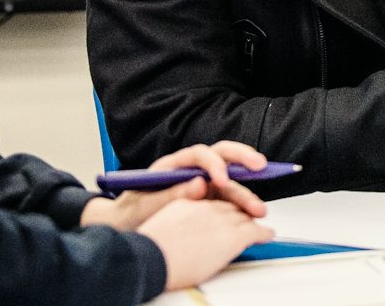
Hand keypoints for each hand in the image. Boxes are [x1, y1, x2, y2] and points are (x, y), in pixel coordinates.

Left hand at [80, 141, 270, 229]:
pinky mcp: (207, 200)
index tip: (222, 180)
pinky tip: (251, 216)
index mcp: (173, 165)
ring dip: (247, 191)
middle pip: (222, 155)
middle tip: (260, 166)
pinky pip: (228, 198)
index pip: (200, 154)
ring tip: (259, 209)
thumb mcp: (143, 205)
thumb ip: (170, 194)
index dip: (214, 164)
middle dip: (243, 158)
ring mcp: (201, 184)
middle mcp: (191, 170)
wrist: (124, 229)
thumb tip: (199, 184)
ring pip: (230, 180)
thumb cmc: (130, 214)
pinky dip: (241, 206)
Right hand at [141, 199, 272, 291]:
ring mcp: (221, 219)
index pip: (214, 198)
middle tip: (252, 213)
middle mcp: (206, 206)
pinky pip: (254, 230)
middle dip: (242, 207)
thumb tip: (198, 193)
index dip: (225, 202)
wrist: (150, 259)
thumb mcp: (161, 218)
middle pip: (231, 204)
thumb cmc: (151, 247)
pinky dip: (263, 232)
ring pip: (244, 215)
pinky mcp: (232, 235)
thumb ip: (180, 206)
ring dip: (253, 218)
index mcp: (189, 201)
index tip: (230, 209)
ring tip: (260, 224)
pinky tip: (267, 234)